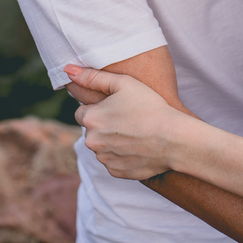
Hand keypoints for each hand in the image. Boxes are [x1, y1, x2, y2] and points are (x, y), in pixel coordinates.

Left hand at [66, 65, 185, 179]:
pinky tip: (138, 147)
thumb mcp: (123, 83)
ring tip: (135, 133)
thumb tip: (68, 70)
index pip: (82, 113)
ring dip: (112, 141)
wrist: (173, 139)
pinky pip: (113, 161)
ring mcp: (104, 159)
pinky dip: (122, 155)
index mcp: (90, 119)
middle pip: (92, 131)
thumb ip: (93, 76)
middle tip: (128, 119)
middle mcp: (92, 142)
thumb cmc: (150, 106)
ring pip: (102, 147)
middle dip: (104, 126)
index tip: (116, 108)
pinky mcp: (116, 171)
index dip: (99, 109)